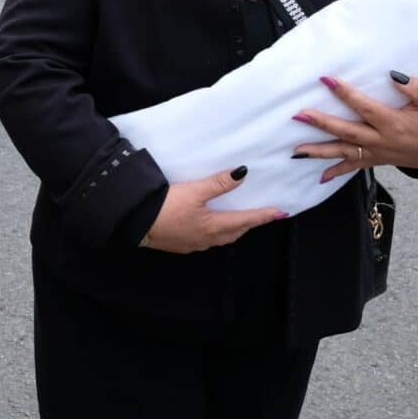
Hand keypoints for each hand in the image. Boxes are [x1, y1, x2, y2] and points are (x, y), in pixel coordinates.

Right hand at [138, 166, 285, 253]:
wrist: (136, 223)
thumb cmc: (165, 206)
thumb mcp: (194, 191)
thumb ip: (218, 183)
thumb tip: (243, 173)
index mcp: (214, 226)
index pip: (246, 219)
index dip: (264, 215)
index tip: (281, 213)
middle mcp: (208, 239)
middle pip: (236, 232)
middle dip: (250, 224)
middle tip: (261, 215)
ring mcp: (194, 244)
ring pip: (222, 238)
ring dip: (233, 229)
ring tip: (239, 220)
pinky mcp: (181, 245)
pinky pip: (207, 240)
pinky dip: (217, 233)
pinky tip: (210, 226)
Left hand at [292, 73, 417, 183]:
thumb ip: (416, 88)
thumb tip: (394, 76)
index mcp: (395, 124)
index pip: (365, 108)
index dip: (345, 94)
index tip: (326, 80)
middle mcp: (382, 141)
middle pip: (347, 132)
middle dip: (322, 124)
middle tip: (300, 114)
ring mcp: (378, 153)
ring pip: (344, 153)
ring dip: (319, 151)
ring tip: (296, 150)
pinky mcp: (377, 160)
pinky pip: (354, 167)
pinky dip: (336, 172)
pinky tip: (320, 177)